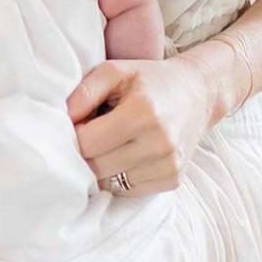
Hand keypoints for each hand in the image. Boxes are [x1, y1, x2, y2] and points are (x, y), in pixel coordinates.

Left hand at [66, 57, 213, 196]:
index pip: (88, 143)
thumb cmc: (150, 80)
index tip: (78, 123)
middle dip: (86, 152)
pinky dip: (120, 176)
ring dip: (102, 166)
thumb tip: (64, 118)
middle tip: (92, 133)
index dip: (74, 135)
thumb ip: (85, 91)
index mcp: (142, 112)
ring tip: (111, 142)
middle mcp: (160, 143)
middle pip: (96, 167)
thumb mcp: (115, 71)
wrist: (197, 93)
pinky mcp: (173, 180)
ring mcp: (169, 165)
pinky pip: (128, 190)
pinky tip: (127, 154)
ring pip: (110, 183)